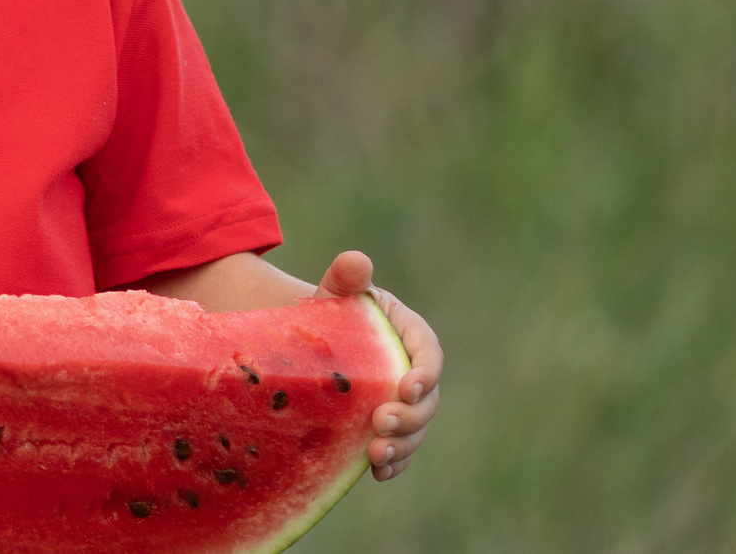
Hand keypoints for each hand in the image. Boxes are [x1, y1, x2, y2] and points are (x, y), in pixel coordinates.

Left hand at [316, 251, 440, 479]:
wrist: (307, 340)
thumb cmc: (325, 310)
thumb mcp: (332, 292)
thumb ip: (345, 277)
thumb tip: (356, 261)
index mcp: (407, 333)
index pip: (428, 352)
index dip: (426, 371)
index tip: (407, 387)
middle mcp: (412, 370)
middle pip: (427, 399)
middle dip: (410, 416)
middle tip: (380, 423)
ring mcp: (402, 402)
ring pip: (416, 428)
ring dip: (403, 445)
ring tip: (377, 455)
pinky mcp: (387, 426)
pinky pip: (400, 449)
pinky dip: (394, 464)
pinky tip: (377, 473)